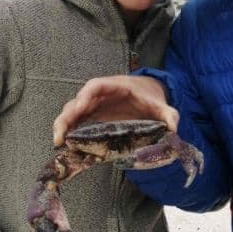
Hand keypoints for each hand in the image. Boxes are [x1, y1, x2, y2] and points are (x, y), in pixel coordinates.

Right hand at [53, 75, 179, 145]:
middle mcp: (99, 95)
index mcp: (115, 86)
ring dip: (63, 126)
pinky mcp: (92, 116)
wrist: (148, 96)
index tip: (79, 107)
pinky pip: (76, 122)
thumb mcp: (162, 106)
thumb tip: (174, 128)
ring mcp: (94, 105)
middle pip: (77, 101)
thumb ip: (169, 115)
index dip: (85, 96)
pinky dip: (69, 132)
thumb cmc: (151, 99)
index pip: (95, 86)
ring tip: (58, 143)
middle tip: (60, 135)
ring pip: (72, 112)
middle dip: (67, 116)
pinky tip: (65, 145)